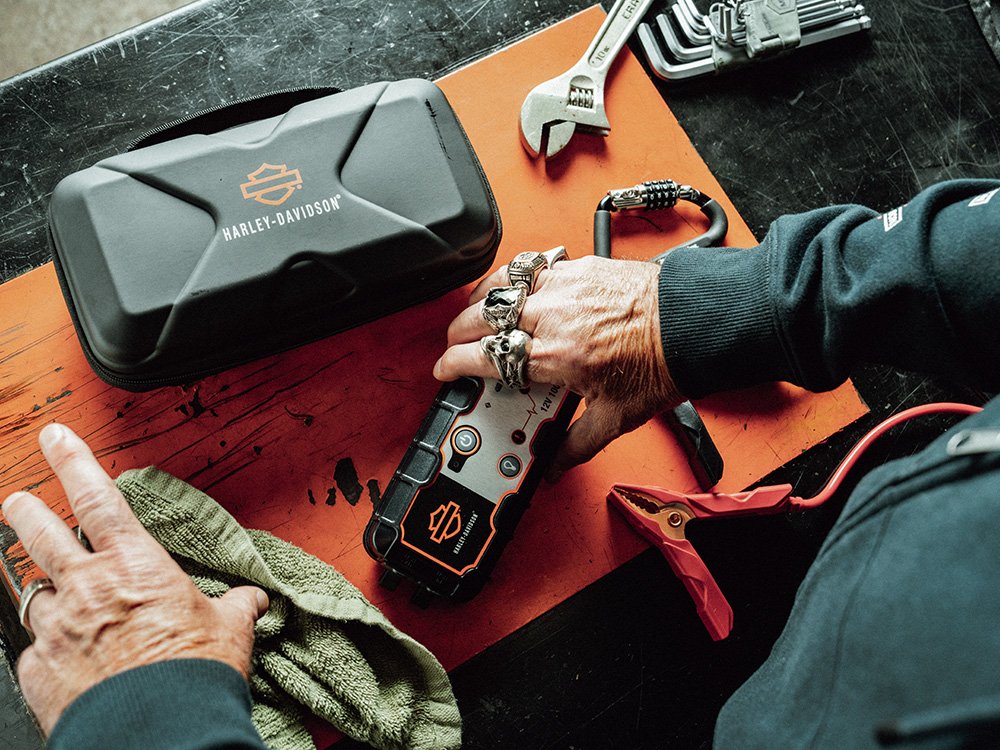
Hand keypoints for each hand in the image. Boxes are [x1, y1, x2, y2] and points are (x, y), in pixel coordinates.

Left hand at [2, 424, 268, 734]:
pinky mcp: (38, 671)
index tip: (55, 436)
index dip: (73, 461)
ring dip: (37, 587)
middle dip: (26, 511)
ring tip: (42, 588)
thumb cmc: (194, 671)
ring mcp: (56, 629)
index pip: (96, 497)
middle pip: (41, 535)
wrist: (158, 728)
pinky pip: (35, 651)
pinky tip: (64, 660)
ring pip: (32, 594)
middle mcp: (86, 588)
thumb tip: (254, 599)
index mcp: (133, 565)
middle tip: (16, 499)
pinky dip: (48, 650)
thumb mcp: (228, 628)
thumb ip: (235, 606)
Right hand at [434, 255, 682, 472]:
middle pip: (482, 318)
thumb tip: (554, 465)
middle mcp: (551, 316)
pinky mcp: (578, 266)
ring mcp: (563, 286)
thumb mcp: (616, 417)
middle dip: (458, 333)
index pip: (483, 357)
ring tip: (474, 313)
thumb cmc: (660, 364)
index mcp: (553, 357)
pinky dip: (510, 278)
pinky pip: (528, 267)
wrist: (693, 324)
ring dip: (480, 301)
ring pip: (500, 285)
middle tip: (455, 344)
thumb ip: (575, 444)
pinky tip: (511, 286)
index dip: (453, 363)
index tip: (445, 369)